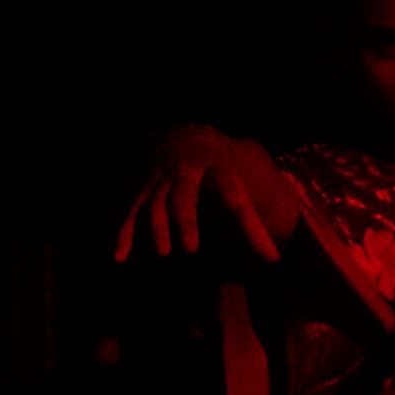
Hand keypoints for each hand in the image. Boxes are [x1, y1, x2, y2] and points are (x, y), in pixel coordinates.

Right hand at [115, 126, 294, 263]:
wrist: (184, 134)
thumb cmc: (219, 169)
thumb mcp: (239, 184)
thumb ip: (252, 223)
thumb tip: (273, 260)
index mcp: (219, 167)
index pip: (235, 197)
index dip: (249, 227)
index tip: (264, 255)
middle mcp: (187, 170)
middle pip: (183, 194)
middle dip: (185, 219)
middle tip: (191, 248)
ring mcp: (162, 179)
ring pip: (157, 203)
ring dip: (158, 228)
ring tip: (164, 253)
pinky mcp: (144, 190)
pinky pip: (133, 213)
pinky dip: (126, 235)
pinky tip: (121, 258)